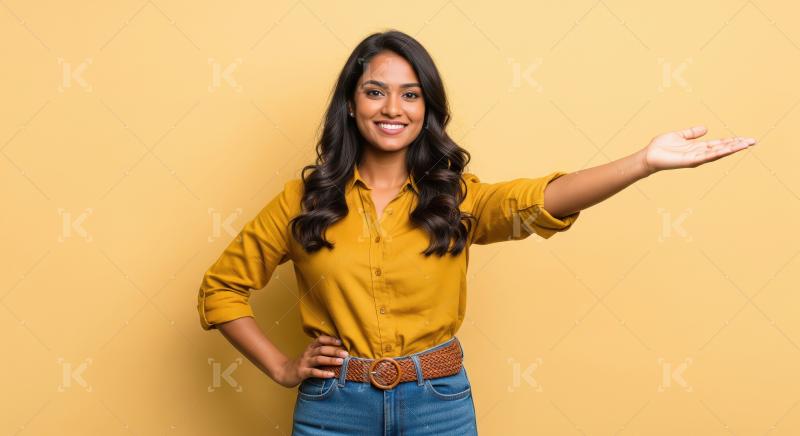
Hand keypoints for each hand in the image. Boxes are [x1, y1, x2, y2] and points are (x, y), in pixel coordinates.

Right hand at [272, 334, 348, 387]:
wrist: (284, 372)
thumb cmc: (302, 364)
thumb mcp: (310, 355)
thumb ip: (321, 352)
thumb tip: (339, 352)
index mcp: (310, 348)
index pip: (320, 340)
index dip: (330, 340)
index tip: (340, 343)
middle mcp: (308, 353)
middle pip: (322, 349)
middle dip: (334, 351)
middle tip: (345, 354)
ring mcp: (304, 363)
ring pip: (318, 359)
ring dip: (330, 360)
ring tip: (341, 362)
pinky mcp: (302, 372)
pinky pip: (313, 372)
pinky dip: (323, 373)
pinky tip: (331, 374)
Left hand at [641, 125, 756, 174]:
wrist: (649, 155)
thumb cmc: (662, 147)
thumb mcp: (680, 135)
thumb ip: (692, 133)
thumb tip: (705, 128)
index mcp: (698, 147)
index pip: (719, 144)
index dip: (732, 141)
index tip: (745, 139)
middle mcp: (699, 154)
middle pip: (722, 149)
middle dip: (737, 145)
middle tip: (752, 141)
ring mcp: (695, 158)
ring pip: (717, 153)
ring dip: (731, 149)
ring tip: (745, 144)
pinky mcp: (689, 161)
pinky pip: (705, 156)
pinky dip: (716, 153)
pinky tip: (727, 149)